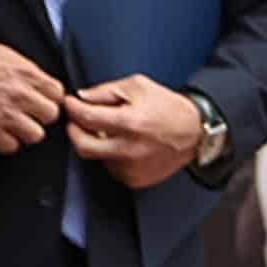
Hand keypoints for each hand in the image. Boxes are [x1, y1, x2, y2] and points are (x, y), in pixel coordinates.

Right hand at [0, 42, 62, 152]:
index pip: (58, 93)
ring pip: (36, 135)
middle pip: (51, 115)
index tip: (43, 100)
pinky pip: (11, 146)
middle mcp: (22, 96)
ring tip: (15, 126)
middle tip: (29, 114)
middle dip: (41, 115)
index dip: (50, 98)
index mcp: (28, 75)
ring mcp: (7, 116)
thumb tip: (39, 80)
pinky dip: (6, 143)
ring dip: (26, 132)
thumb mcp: (4, 54)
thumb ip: (27, 69)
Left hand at [61, 74, 202, 188]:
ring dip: (98, 143)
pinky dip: (112, 155)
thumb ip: (106, 90)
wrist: (196, 132)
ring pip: (97, 157)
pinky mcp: (135, 179)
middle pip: (81, 145)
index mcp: (130, 123)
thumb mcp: (139, 87)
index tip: (71, 104)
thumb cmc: (169, 108)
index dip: (72, 108)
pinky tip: (126, 145)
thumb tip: (81, 97)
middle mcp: (129, 149)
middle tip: (79, 121)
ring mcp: (131, 167)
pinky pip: (111, 167)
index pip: (86, 118)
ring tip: (115, 131)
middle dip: (74, 131)